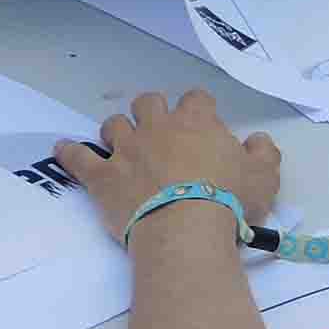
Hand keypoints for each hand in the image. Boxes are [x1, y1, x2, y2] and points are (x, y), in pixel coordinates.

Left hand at [61, 88, 282, 242]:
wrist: (186, 229)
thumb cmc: (230, 202)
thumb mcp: (265, 178)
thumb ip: (264, 153)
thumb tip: (257, 139)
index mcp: (195, 122)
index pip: (196, 98)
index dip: (198, 108)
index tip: (202, 122)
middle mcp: (156, 127)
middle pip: (148, 102)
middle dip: (152, 111)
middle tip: (159, 132)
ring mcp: (125, 149)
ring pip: (113, 125)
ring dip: (117, 131)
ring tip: (121, 145)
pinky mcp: (101, 175)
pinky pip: (77, 157)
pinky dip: (69, 152)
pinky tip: (62, 149)